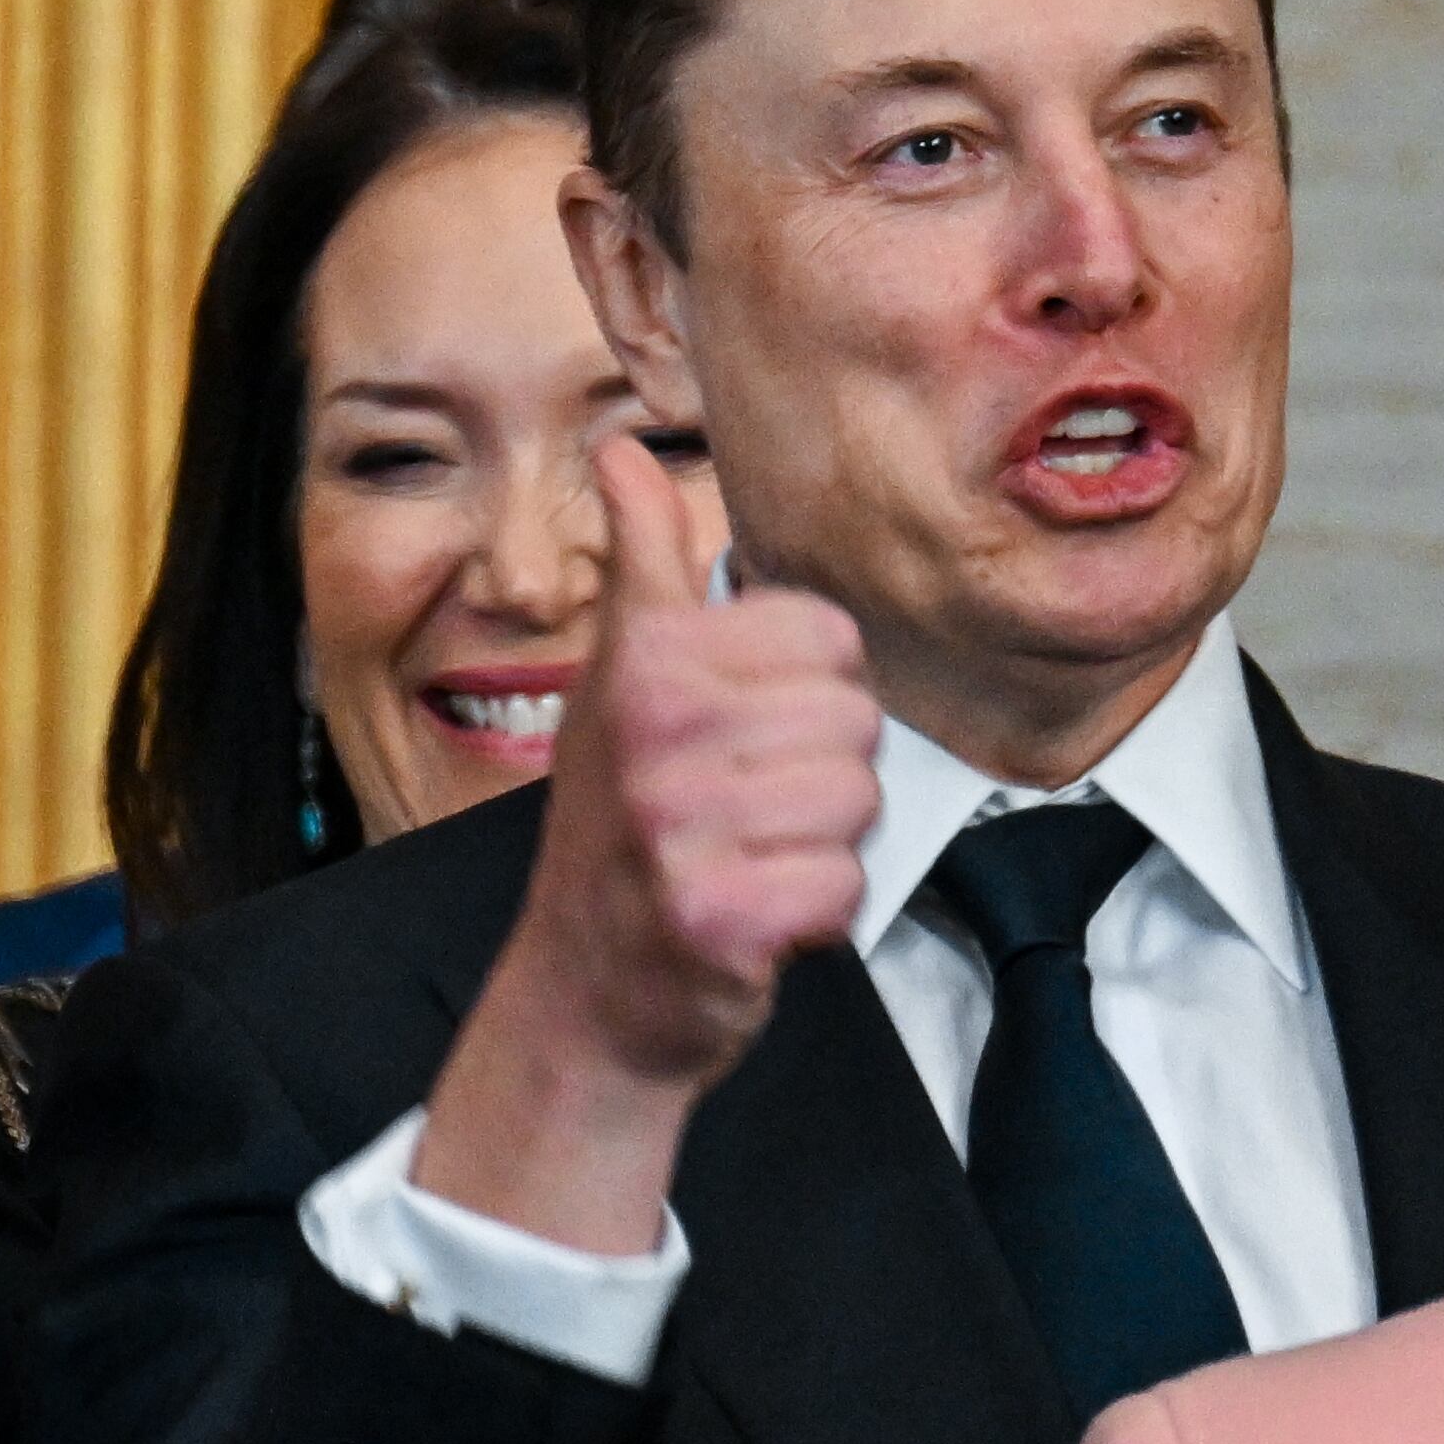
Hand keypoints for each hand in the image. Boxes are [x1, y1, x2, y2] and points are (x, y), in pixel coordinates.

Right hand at [418, 434, 879, 1252]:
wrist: (585, 994)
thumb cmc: (617, 829)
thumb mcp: (617, 678)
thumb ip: (642, 560)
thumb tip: (623, 450)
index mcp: (647, 657)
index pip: (830, 638)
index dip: (807, 694)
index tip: (741, 735)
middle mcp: (656, 733)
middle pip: (855, 719)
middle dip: (818, 773)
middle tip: (742, 809)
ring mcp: (681, 827)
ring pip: (858, 801)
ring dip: (819, 845)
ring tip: (749, 856)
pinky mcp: (718, 917)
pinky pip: (844, 886)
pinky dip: (816, 914)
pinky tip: (757, 914)